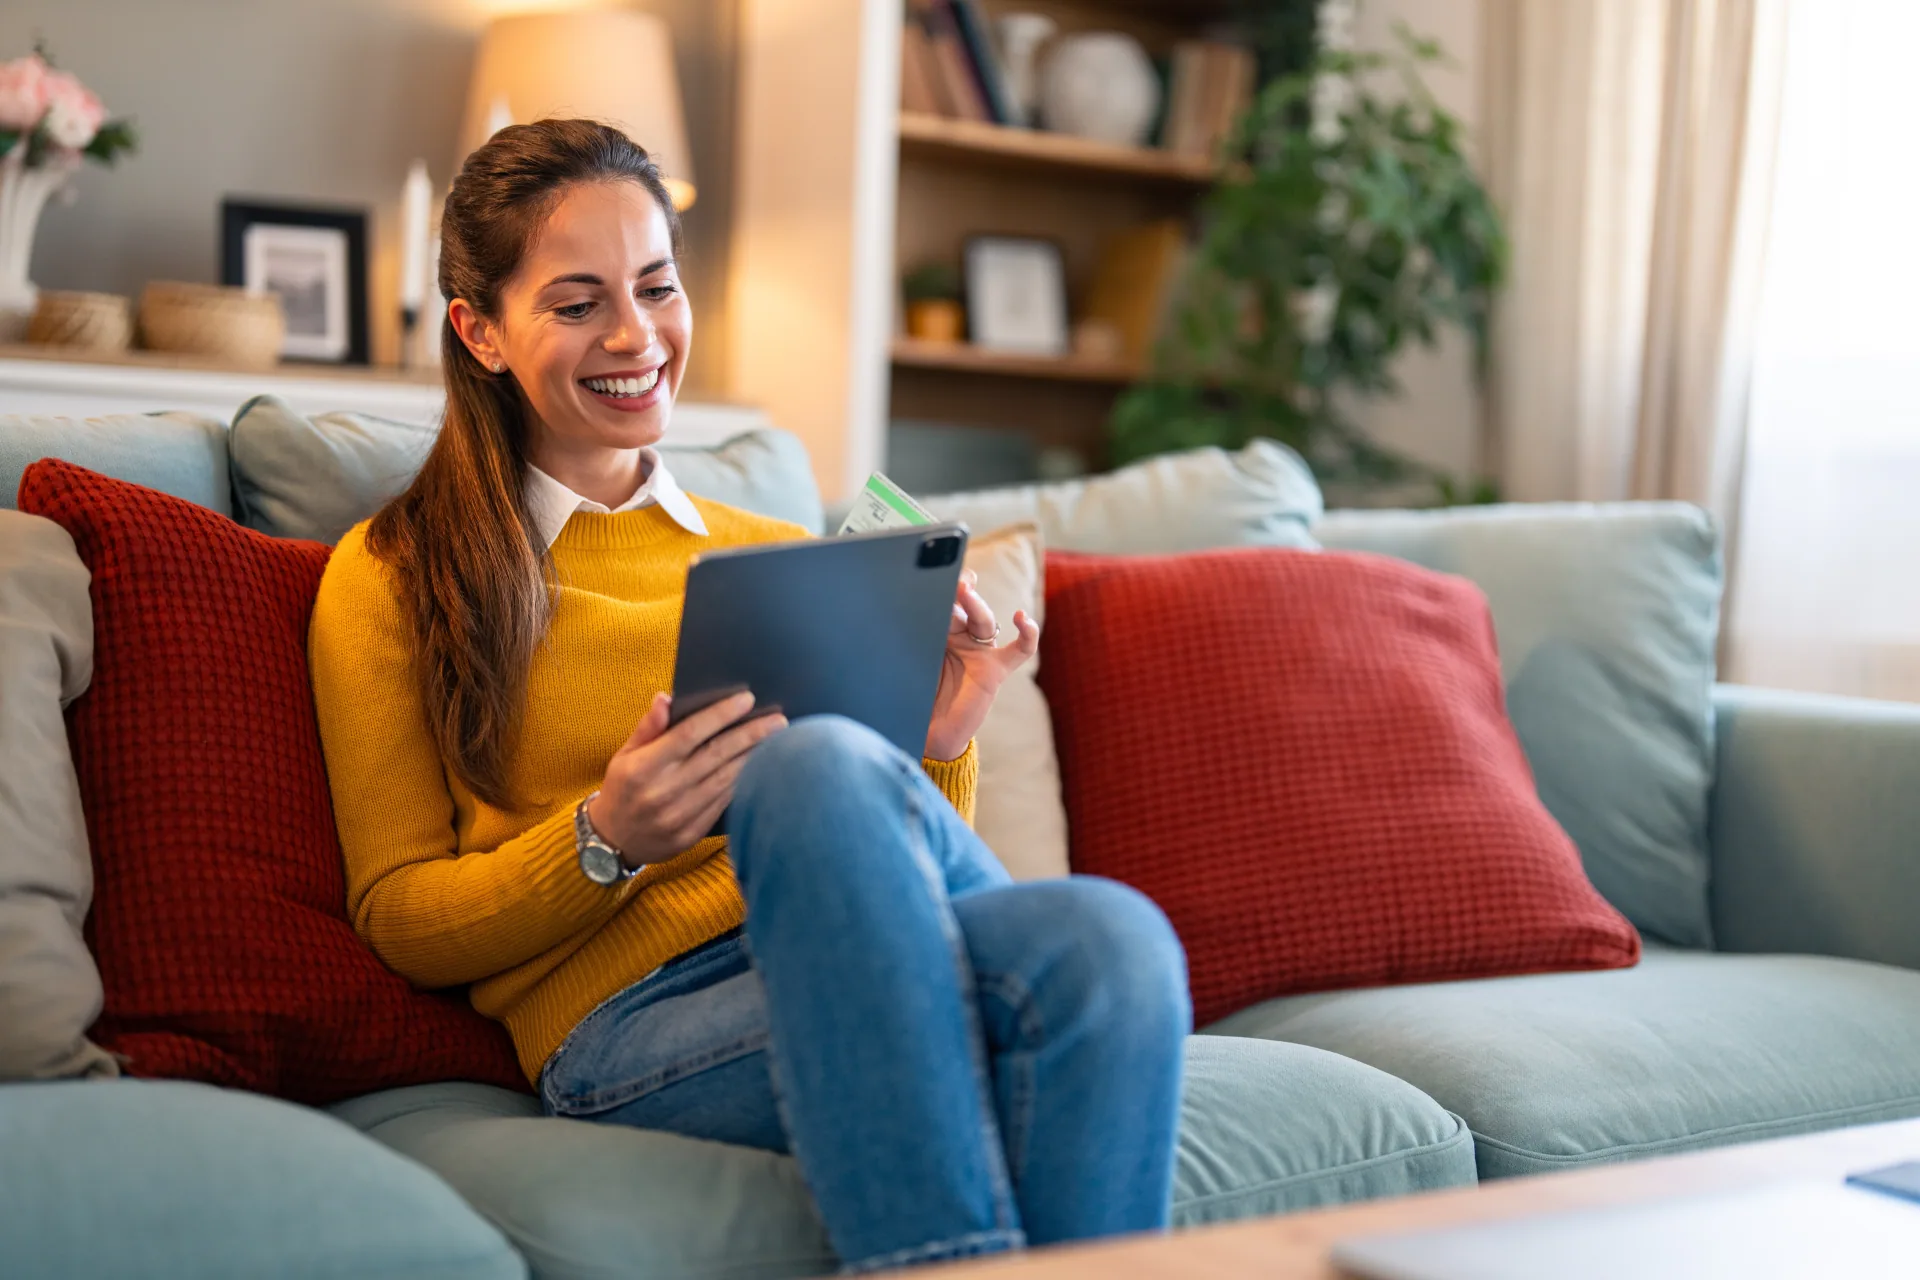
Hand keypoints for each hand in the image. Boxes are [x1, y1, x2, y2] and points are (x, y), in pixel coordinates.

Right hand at [589, 690, 787, 867]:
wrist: (613, 841)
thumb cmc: (622, 789)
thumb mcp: (624, 755)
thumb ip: (648, 727)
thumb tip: (667, 698)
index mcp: (644, 767)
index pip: (689, 734)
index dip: (720, 715)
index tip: (746, 699)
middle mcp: (663, 791)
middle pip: (716, 755)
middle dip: (751, 734)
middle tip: (778, 720)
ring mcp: (679, 816)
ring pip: (726, 780)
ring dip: (755, 758)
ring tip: (778, 740)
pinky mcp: (691, 834)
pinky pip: (725, 803)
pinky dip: (744, 782)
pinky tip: (761, 768)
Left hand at [925, 569, 1039, 760]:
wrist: (930, 736)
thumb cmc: (916, 699)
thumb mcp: (908, 665)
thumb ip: (909, 641)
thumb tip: (892, 615)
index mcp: (938, 631)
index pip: (943, 601)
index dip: (939, 586)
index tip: (927, 574)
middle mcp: (961, 637)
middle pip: (963, 605)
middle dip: (955, 590)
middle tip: (946, 579)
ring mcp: (981, 651)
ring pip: (983, 619)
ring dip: (975, 604)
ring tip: (964, 590)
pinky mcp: (996, 669)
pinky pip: (1020, 649)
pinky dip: (1028, 633)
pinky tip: (1022, 618)